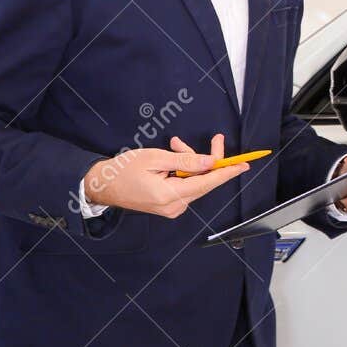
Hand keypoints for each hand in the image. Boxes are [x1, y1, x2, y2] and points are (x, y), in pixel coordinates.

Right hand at [82, 132, 248, 218]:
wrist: (102, 185)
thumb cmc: (123, 170)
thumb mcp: (155, 158)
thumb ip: (185, 161)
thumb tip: (210, 162)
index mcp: (170, 195)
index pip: (208, 183)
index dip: (228, 172)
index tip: (244, 165)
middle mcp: (174, 206)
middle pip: (204, 182)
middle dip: (210, 160)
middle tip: (215, 139)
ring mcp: (172, 208)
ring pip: (195, 181)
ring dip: (191, 163)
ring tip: (176, 145)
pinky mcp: (169, 205)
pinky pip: (186, 185)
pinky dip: (184, 171)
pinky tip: (173, 159)